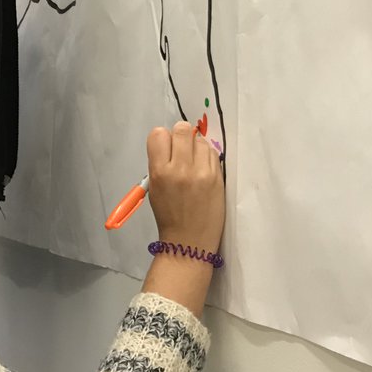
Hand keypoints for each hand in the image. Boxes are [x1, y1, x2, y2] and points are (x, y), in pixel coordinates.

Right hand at [146, 121, 225, 252]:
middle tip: (182, 149)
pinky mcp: (217, 177)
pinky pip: (212, 153)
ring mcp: (201, 172)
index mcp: (159, 172)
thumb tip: (172, 143)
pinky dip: (207, 156)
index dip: (163, 138)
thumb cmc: (168, 216)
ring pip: (199, 139)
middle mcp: (180, 169)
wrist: (189, 242)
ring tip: (194, 162)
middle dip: (180, 135)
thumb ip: (160, 163)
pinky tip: (203, 168)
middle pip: (181, 129)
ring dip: (195, 145)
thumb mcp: (155, 188)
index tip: (167, 147)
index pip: (158, 134)